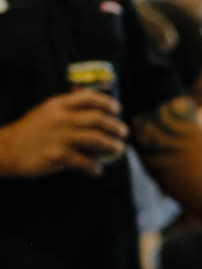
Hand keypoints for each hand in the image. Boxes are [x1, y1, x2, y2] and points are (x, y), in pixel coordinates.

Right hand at [0, 90, 129, 176]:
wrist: (7, 149)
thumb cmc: (30, 131)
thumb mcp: (45, 111)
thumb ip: (66, 106)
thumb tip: (90, 98)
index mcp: (57, 105)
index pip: (88, 97)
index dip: (107, 102)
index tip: (117, 109)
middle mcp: (60, 118)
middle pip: (98, 119)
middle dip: (116, 126)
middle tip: (123, 133)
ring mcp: (59, 137)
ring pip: (96, 139)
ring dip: (112, 145)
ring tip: (118, 149)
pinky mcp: (58, 156)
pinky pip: (86, 162)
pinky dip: (95, 167)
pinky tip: (97, 170)